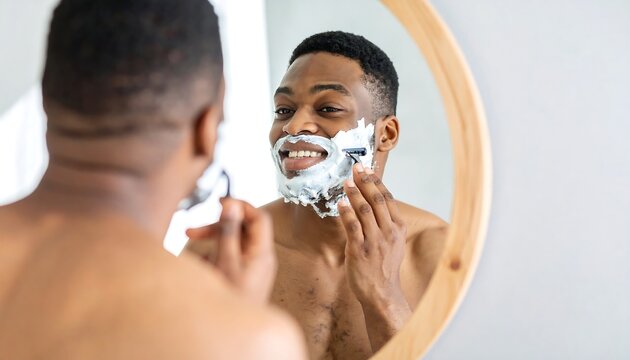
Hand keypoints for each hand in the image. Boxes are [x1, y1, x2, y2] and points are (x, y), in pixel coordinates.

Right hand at [185, 198, 276, 304]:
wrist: (234, 334)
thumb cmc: (232, 302)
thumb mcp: (225, 262)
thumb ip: (228, 233)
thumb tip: (231, 205)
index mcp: (262, 253)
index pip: (259, 217)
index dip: (240, 206)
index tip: (220, 202)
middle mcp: (260, 258)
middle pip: (242, 229)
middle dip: (217, 226)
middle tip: (192, 231)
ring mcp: (251, 267)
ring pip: (232, 243)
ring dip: (210, 243)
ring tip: (191, 253)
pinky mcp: (241, 276)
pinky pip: (227, 258)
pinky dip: (212, 258)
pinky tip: (199, 267)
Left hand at [338, 164, 410, 350]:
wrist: (382, 293)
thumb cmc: (385, 269)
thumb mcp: (393, 244)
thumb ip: (386, 224)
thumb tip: (375, 204)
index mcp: (398, 229)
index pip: (388, 199)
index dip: (377, 181)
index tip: (367, 169)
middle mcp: (388, 232)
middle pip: (376, 200)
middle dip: (365, 181)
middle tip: (356, 168)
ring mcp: (374, 241)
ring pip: (364, 210)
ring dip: (354, 193)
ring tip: (346, 182)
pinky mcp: (360, 250)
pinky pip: (352, 226)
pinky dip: (346, 212)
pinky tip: (340, 202)